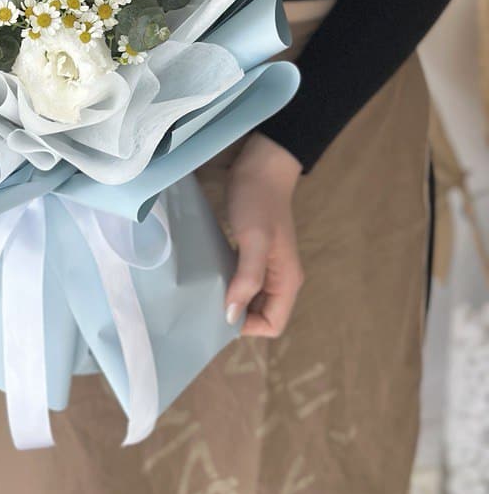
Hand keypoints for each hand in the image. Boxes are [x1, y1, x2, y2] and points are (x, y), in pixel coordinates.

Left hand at [224, 133, 303, 337]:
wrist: (261, 167)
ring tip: (205, 293)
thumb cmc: (258, 202)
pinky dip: (228, 284)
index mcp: (287, 281)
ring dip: (231, 300)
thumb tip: (232, 317)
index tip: (220, 313)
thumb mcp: (254, 240)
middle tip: (207, 306)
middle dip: (237, 316)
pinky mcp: (254, 254)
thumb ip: (247, 279)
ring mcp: (268, 266)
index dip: (248, 326)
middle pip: (261, 315)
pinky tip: (211, 276)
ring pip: (251, 299)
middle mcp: (281, 279)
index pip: (273, 324)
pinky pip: (243, 281)